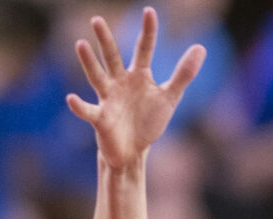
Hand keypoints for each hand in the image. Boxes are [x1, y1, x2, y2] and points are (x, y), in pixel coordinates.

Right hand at [68, 7, 205, 170]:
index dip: (148, 31)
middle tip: (96, 19)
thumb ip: (183, 73)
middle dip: (105, 39)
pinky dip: (79, 106)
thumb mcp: (169, 97)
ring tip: (80, 44)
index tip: (149, 11)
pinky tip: (71, 98)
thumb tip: (201, 47)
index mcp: (139, 75)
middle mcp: (120, 82)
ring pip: (97, 77)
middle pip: (112, 57)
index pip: (143, 48)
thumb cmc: (148, 121)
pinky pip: (88, 111)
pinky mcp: (100, 119)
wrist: (132, 151)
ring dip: (88, 63)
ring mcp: (108, 99)